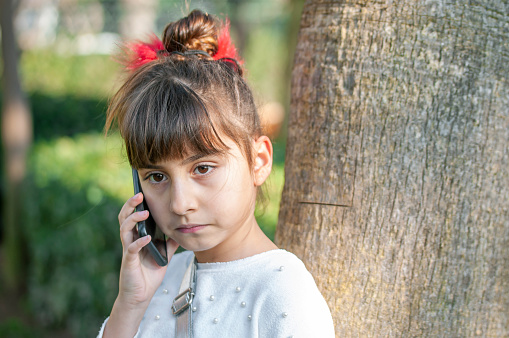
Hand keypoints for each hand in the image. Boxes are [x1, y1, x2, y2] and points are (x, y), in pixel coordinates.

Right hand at [103, 193, 178, 336]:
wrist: (141, 295)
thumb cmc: (149, 273)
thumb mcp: (164, 254)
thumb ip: (170, 241)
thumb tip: (183, 229)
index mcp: (136, 236)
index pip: (132, 216)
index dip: (136, 204)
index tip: (143, 192)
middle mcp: (130, 240)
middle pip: (124, 218)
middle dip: (130, 205)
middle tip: (139, 195)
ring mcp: (127, 250)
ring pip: (124, 230)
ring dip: (133, 220)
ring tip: (144, 213)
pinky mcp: (128, 262)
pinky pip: (131, 249)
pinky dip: (139, 242)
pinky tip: (147, 237)